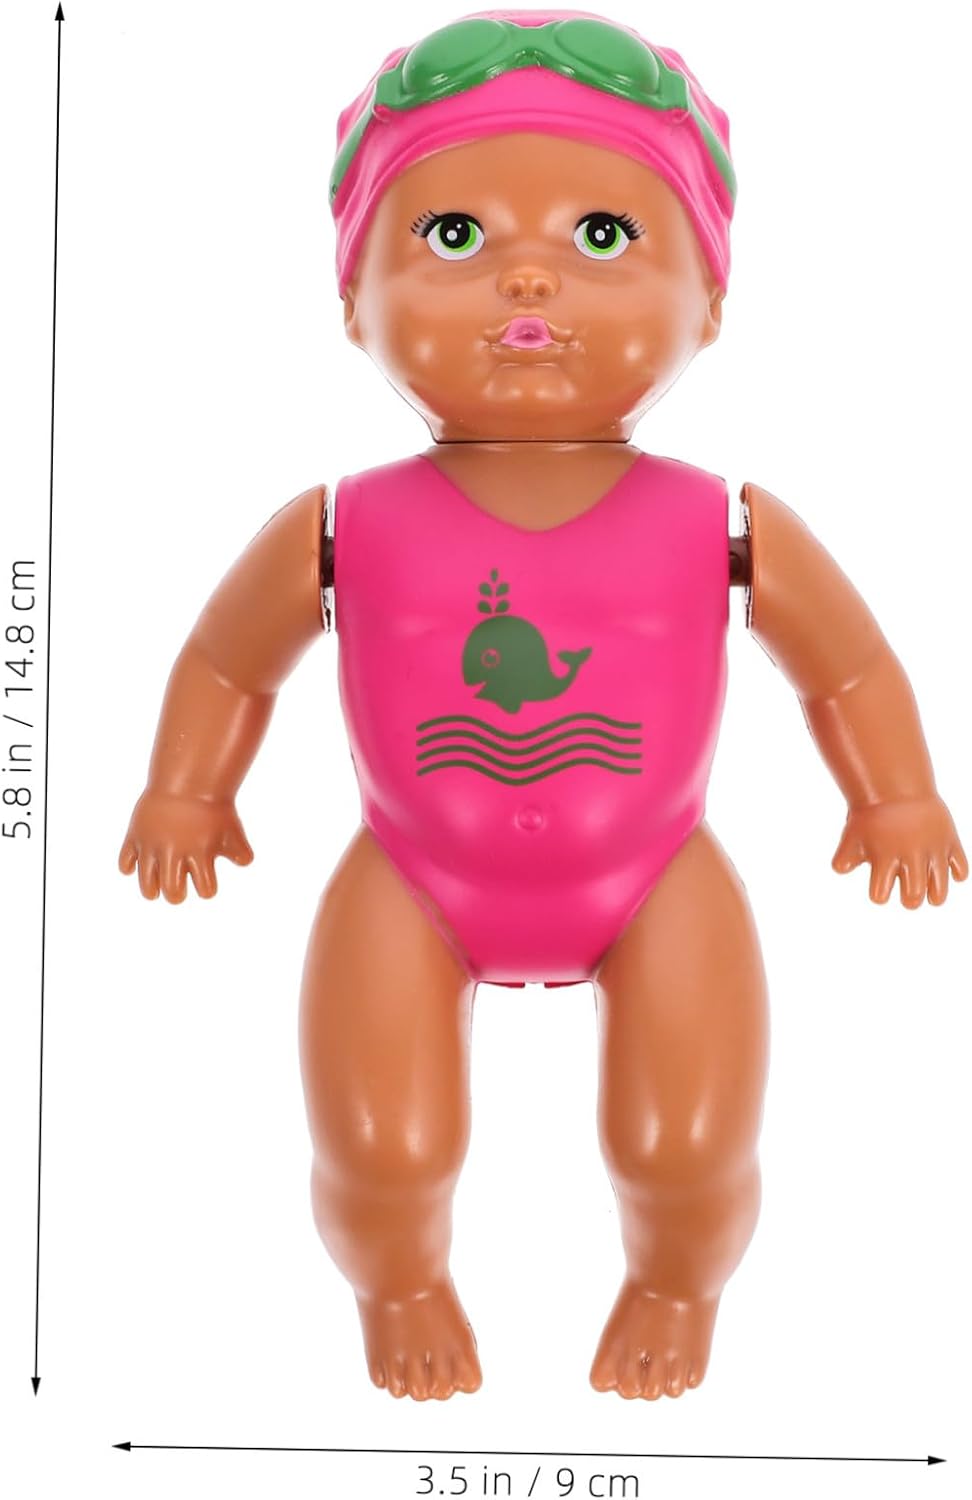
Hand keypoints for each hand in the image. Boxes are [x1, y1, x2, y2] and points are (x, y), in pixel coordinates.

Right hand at [118, 789, 253, 902]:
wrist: (186, 779)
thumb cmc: (212, 807)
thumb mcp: (232, 829)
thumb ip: (240, 851)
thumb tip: (245, 862)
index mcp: (200, 855)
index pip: (206, 890)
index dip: (207, 888)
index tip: (206, 881)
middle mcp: (174, 853)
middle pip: (173, 894)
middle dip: (176, 895)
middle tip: (177, 889)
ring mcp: (152, 846)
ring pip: (147, 884)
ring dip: (151, 890)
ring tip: (155, 888)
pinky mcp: (135, 836)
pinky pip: (125, 861)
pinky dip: (129, 866)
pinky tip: (139, 863)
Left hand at [832, 796, 967, 907]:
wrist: (896, 786)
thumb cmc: (871, 815)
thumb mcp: (851, 836)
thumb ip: (845, 858)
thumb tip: (840, 870)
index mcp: (884, 859)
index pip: (880, 895)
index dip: (879, 894)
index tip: (880, 888)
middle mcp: (910, 856)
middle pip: (913, 896)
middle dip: (910, 900)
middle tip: (910, 896)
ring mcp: (932, 850)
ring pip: (939, 888)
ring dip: (936, 896)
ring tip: (932, 896)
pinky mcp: (950, 841)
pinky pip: (961, 866)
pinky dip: (958, 873)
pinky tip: (949, 871)